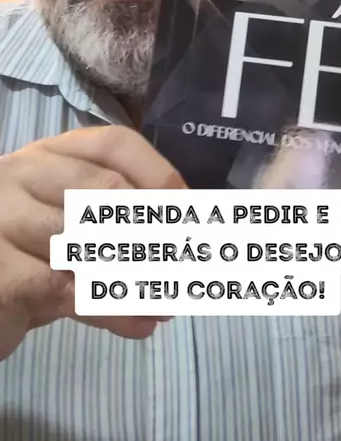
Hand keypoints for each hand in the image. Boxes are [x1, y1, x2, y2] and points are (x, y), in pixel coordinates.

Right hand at [0, 125, 185, 361]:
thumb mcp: (77, 228)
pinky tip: (139, 322)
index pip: (115, 145)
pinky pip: (64, 289)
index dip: (161, 176)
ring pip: (88, 242)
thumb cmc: (34, 253)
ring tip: (172, 300)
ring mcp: (3, 217)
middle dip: (158, 229)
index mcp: (51, 153)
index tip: (195, 213)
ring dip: (141, 275)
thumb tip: (193, 245)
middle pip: (106, 189)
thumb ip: (121, 225)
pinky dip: (111, 307)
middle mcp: (23, 173)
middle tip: (192, 263)